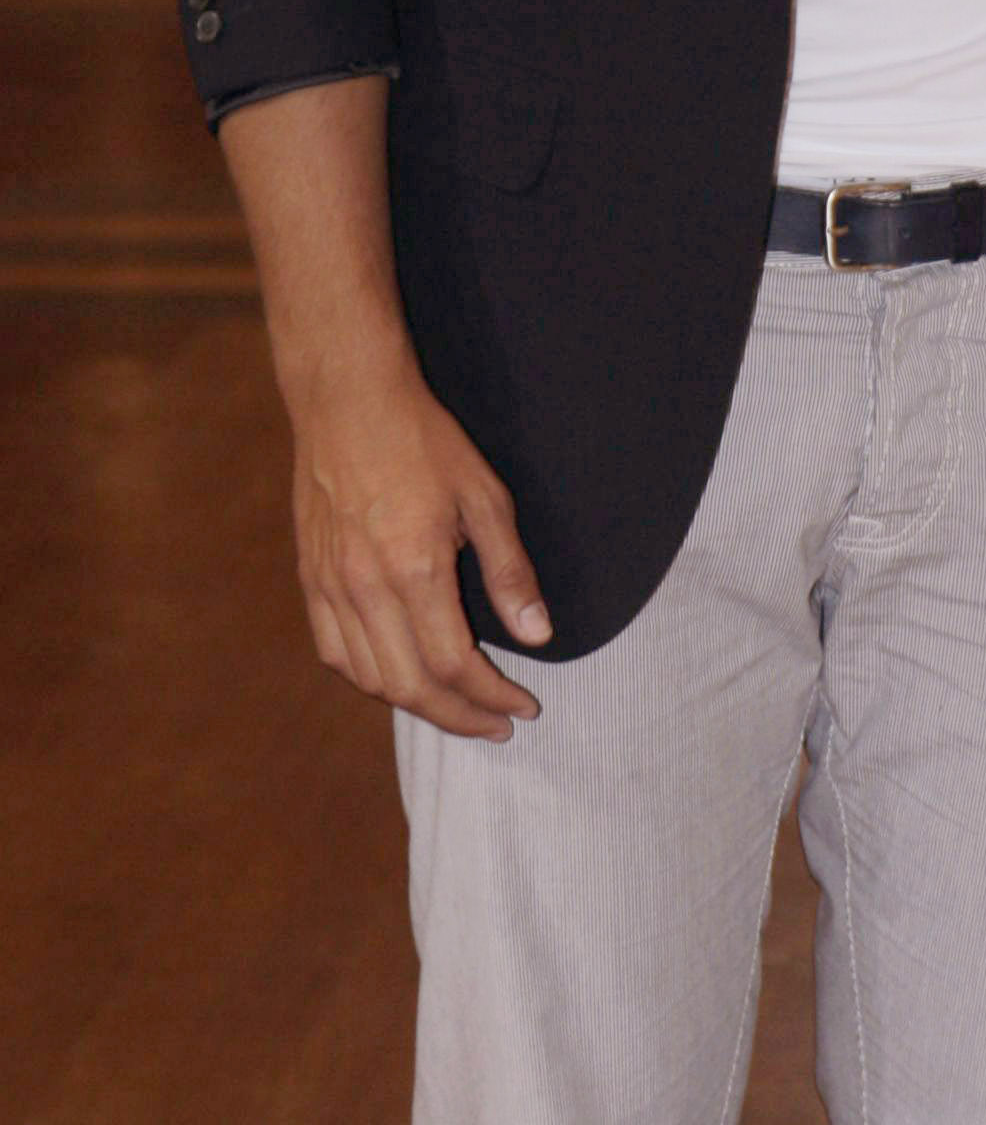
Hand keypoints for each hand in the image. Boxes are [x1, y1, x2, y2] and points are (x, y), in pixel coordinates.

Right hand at [287, 351, 549, 735]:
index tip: (524, 707)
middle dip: (460, 717)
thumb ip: (510, 573)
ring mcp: (329, 586)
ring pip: (370, 678)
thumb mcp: (486, 499)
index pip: (455, 666)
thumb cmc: (422, 441)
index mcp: (414, 570)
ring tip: (456, 708)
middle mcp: (365, 587)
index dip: (492, 697)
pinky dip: (369, 679)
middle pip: (411, 686)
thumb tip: (538, 634)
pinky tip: (399, 679)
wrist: (347, 400)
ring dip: (416, 705)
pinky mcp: (309, 578)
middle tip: (497, 724)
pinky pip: (334, 651)